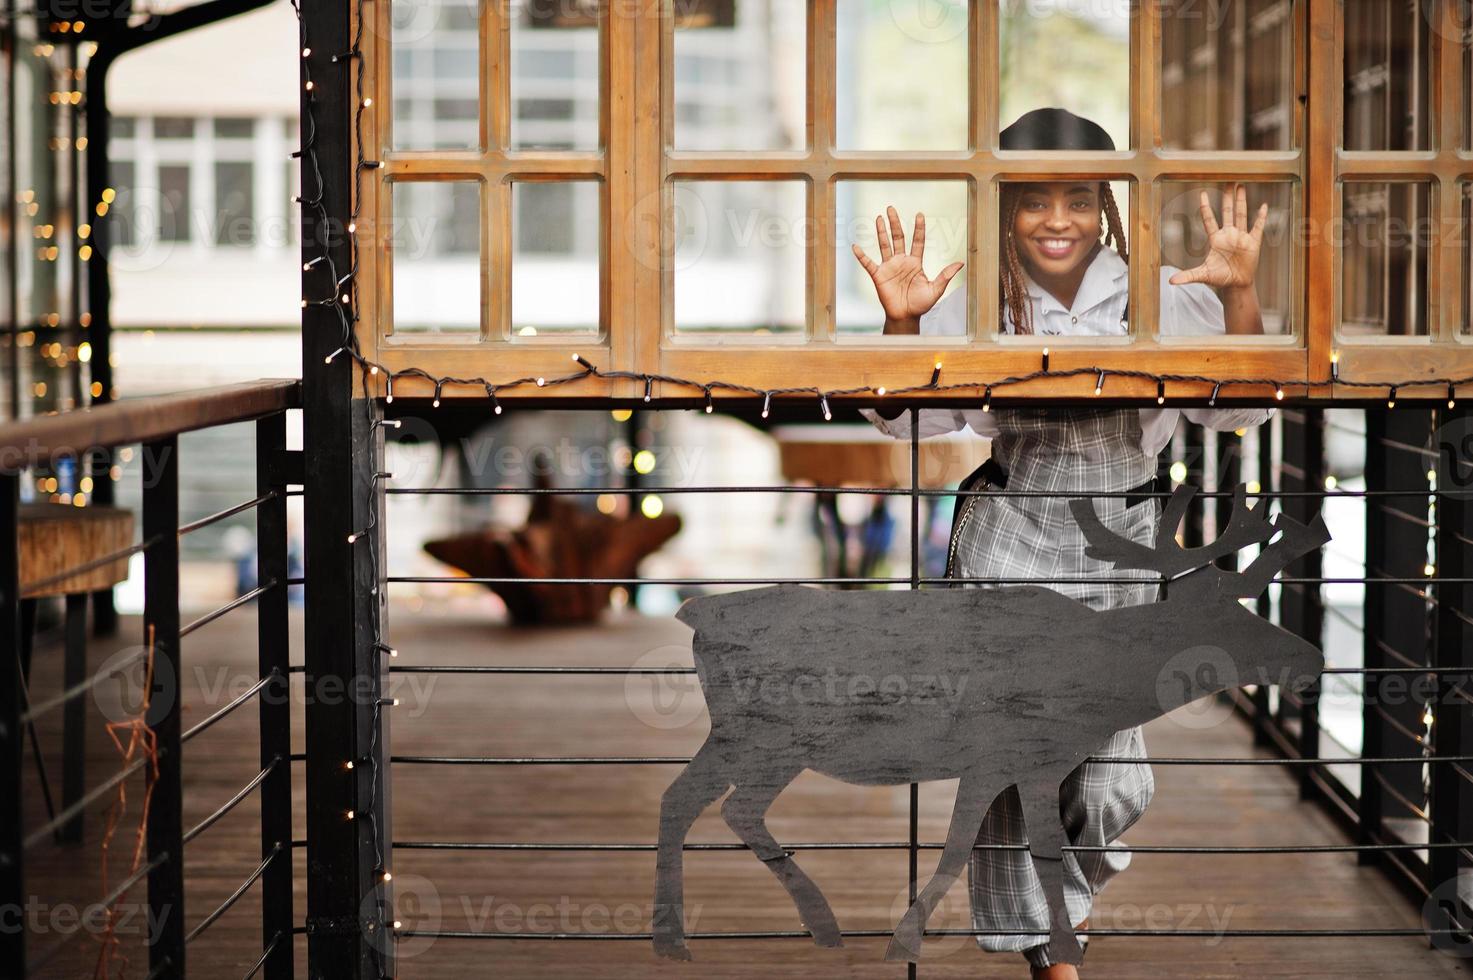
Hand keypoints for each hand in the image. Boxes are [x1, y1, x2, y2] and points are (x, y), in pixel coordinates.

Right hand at [852, 207, 963, 328]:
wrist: (905, 317)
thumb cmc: (920, 304)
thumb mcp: (935, 289)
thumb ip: (945, 275)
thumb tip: (960, 263)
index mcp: (915, 262)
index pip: (917, 241)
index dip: (918, 228)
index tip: (919, 214)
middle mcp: (901, 261)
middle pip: (898, 238)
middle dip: (895, 223)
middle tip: (891, 208)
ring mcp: (889, 267)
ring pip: (884, 245)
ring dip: (881, 232)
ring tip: (879, 218)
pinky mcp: (878, 276)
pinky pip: (868, 264)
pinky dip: (861, 256)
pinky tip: (856, 247)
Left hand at [1168, 183, 1267, 289]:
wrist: (1236, 284)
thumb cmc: (1220, 278)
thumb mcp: (1203, 275)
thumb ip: (1188, 276)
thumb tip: (1170, 281)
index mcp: (1215, 239)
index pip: (1209, 219)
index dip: (1205, 207)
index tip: (1202, 192)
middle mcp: (1228, 234)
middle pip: (1227, 211)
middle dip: (1227, 197)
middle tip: (1227, 181)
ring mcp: (1241, 237)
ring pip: (1241, 214)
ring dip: (1241, 201)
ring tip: (1241, 186)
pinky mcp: (1253, 242)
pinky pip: (1258, 227)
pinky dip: (1261, 217)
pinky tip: (1264, 206)